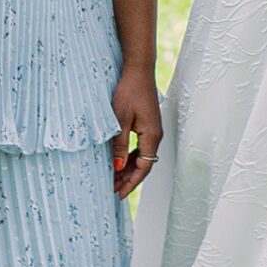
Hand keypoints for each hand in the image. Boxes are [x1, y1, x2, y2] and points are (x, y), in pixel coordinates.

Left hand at [111, 66, 163, 199]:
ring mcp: (152, 130)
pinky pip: (140, 147)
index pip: (143, 168)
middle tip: (112, 190)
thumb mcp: (120, 120)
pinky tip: (119, 160)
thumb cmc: (129, 92)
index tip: (118, 194)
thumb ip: (119, 144)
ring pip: (142, 157)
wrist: (138, 71)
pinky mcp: (148, 124)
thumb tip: (117, 167)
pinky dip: (130, 157)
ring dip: (128, 169)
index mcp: (151, 136)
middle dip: (128, 179)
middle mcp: (155, 135)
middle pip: (144, 165)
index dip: (131, 183)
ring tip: (113, 178)